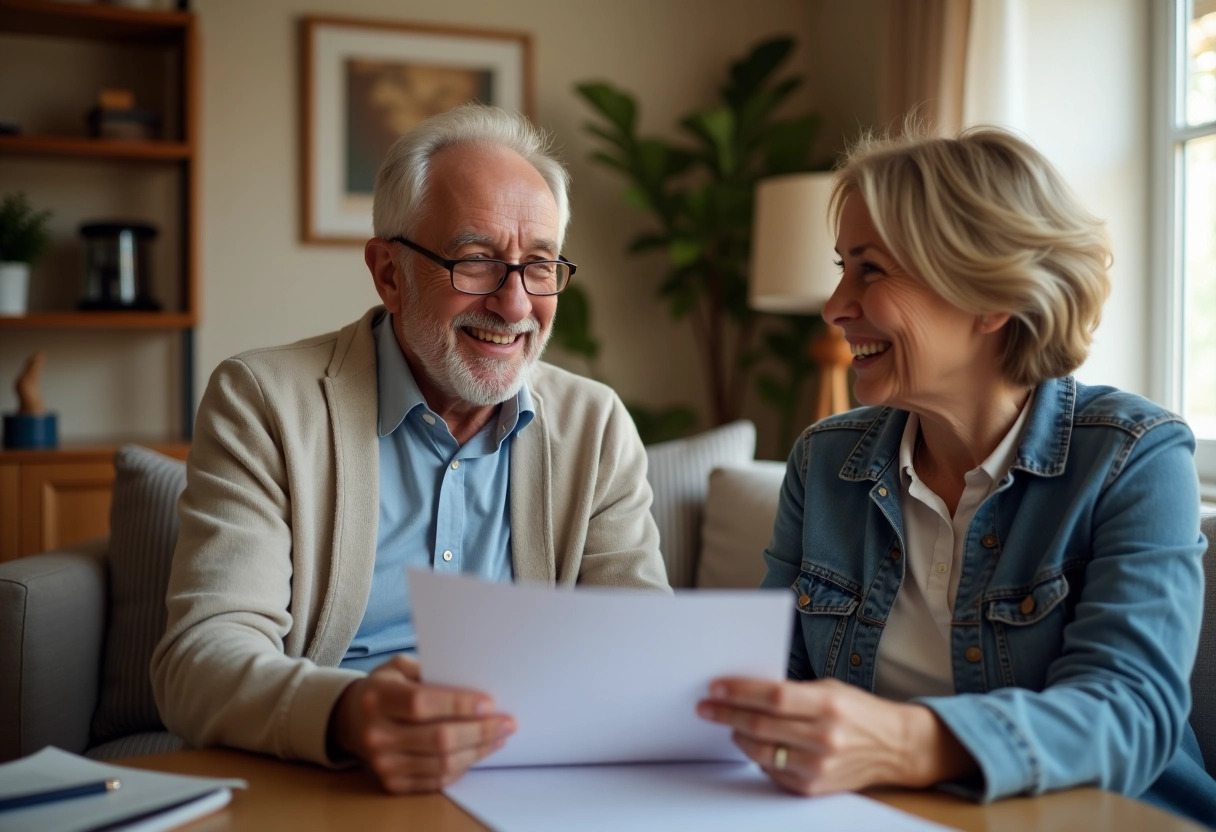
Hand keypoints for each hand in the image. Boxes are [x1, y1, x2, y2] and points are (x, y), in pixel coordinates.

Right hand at [328, 655, 514, 792]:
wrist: (352, 719)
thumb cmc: (385, 688)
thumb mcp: (398, 667)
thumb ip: (430, 669)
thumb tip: (474, 679)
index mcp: (378, 698)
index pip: (421, 704)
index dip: (459, 704)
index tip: (490, 703)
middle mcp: (376, 733)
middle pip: (438, 738)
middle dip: (480, 731)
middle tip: (507, 723)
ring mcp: (382, 763)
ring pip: (442, 763)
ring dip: (478, 750)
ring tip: (499, 737)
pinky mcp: (391, 783)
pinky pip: (436, 780)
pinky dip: (462, 767)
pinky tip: (477, 752)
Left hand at [696, 677, 974, 795]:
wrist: (895, 747)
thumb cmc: (858, 711)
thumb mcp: (828, 689)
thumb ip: (791, 693)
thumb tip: (744, 691)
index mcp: (827, 704)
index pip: (772, 697)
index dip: (738, 692)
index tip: (715, 688)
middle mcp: (824, 737)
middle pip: (761, 725)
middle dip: (727, 714)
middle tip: (706, 708)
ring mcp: (819, 765)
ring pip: (762, 752)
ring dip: (738, 737)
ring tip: (728, 726)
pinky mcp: (814, 787)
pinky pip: (773, 772)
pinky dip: (758, 758)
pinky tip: (752, 745)